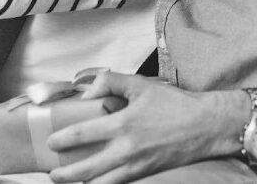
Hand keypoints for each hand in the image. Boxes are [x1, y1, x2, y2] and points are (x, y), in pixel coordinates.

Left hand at [46, 72, 247, 183]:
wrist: (206, 126)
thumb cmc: (174, 104)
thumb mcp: (141, 84)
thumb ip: (111, 81)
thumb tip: (87, 92)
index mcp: (123, 124)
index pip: (82, 135)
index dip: (62, 139)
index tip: (51, 141)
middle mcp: (127, 150)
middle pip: (87, 171)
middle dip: (65, 176)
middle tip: (53, 173)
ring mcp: (136, 166)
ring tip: (71, 181)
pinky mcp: (146, 173)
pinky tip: (97, 180)